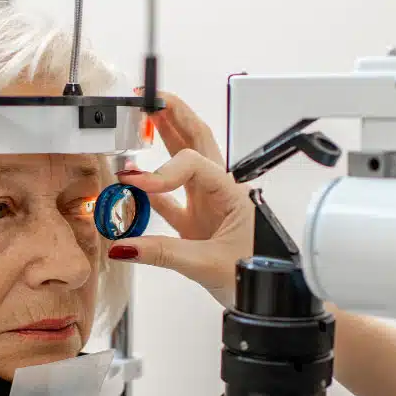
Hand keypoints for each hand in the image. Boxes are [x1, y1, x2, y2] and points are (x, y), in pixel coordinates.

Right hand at [107, 90, 253, 306]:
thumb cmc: (257, 274)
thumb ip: (162, 253)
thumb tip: (125, 246)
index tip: (138, 184)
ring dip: (164, 141)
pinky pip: (170, 200)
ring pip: (184, 164)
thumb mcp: (208, 264)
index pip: (194, 164)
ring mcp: (208, 205)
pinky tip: (134, 183)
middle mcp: (220, 192)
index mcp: (232, 192)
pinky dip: (151, 191)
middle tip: (150, 98)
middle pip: (197, 141)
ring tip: (142, 121)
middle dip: (174, 115)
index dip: (163, 170)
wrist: (270, 297)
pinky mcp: (197, 224)